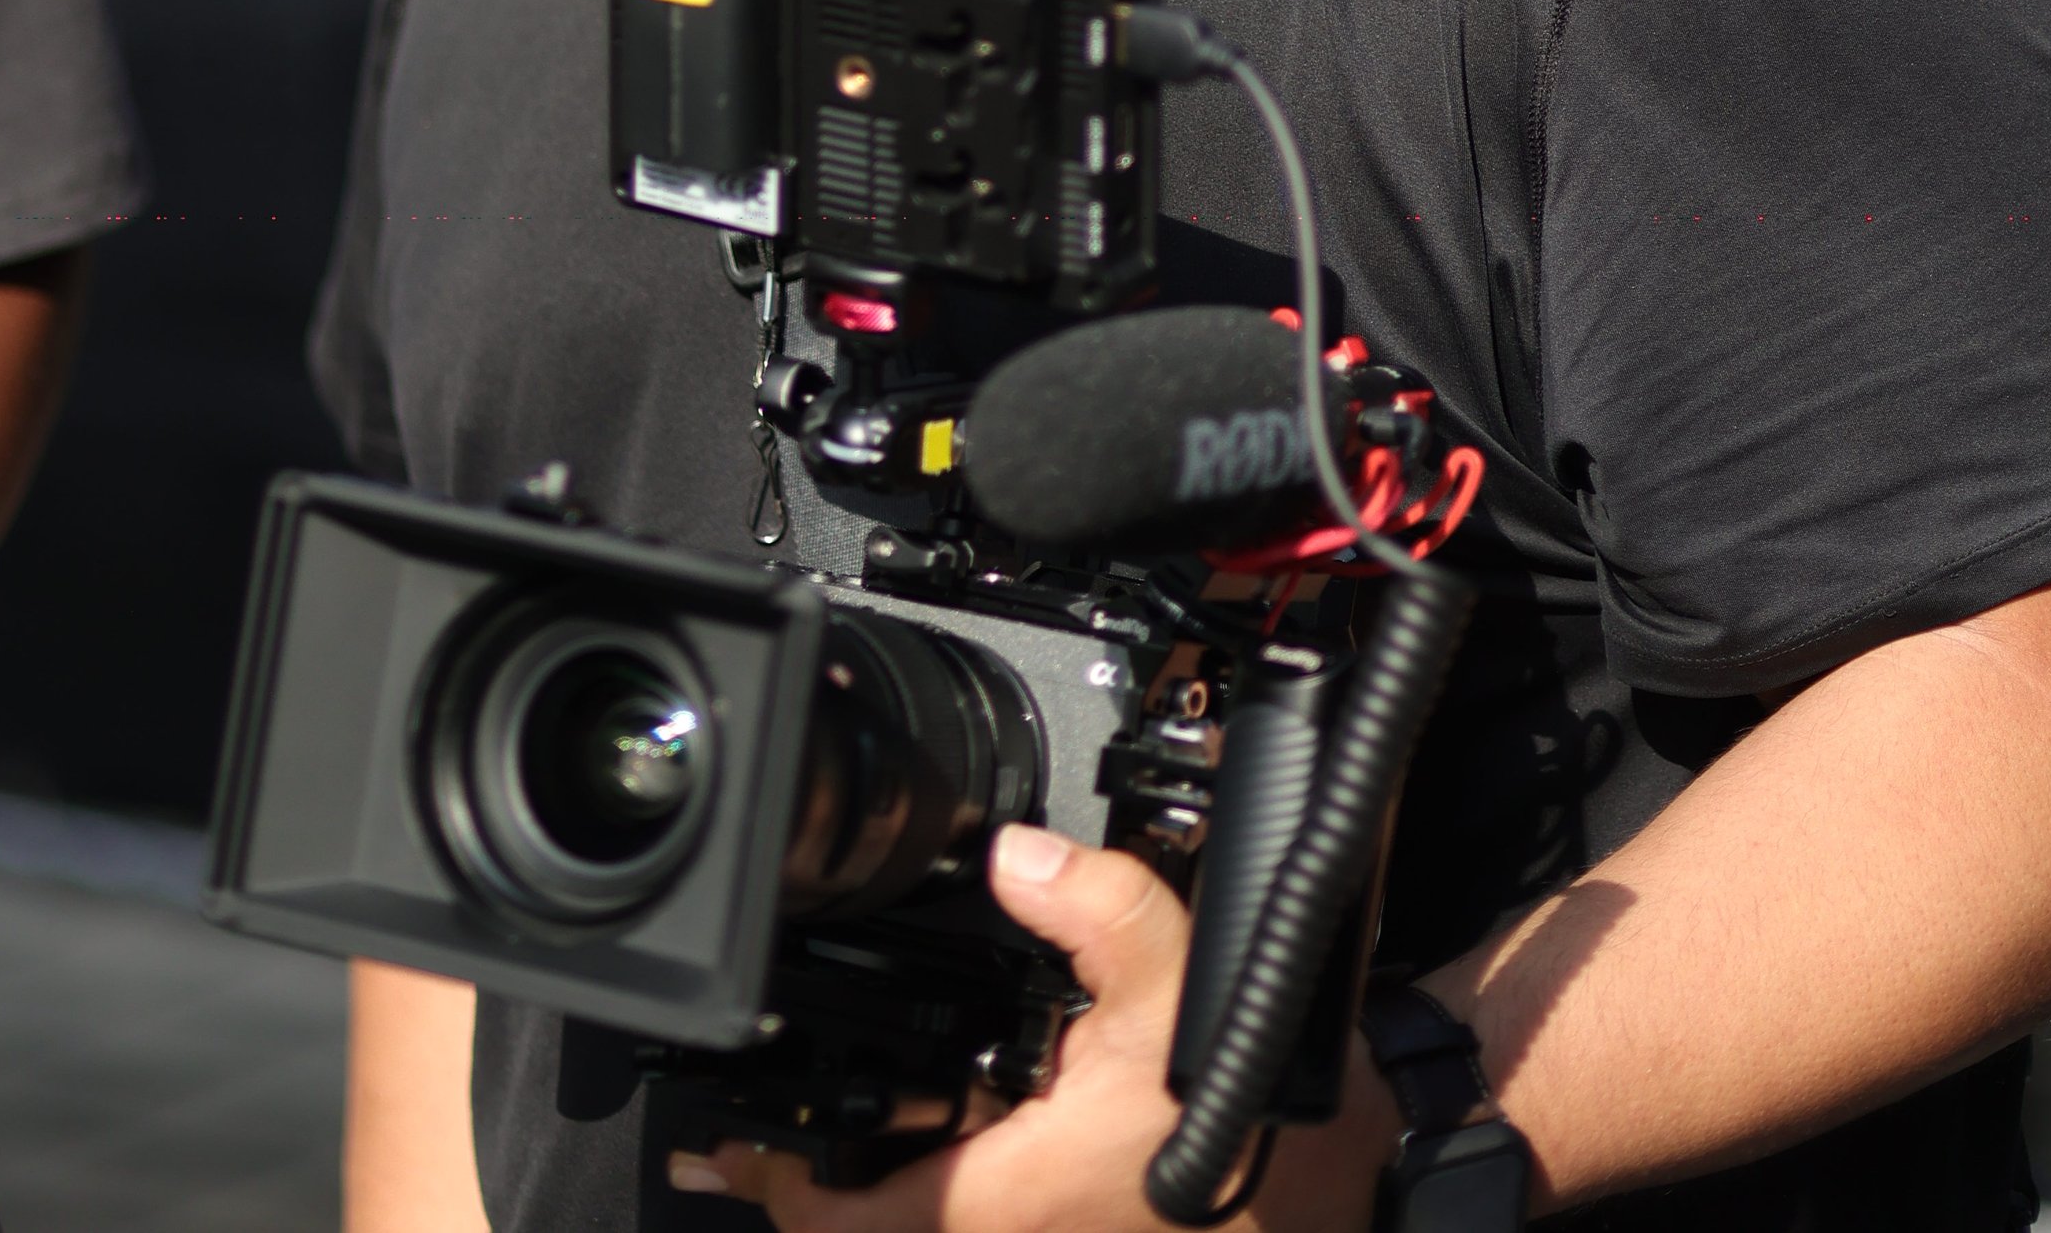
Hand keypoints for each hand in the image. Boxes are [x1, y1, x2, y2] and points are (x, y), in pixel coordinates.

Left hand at [670, 826, 1398, 1232]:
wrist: (1323, 1180)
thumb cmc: (1245, 1108)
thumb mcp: (1180, 983)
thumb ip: (1100, 908)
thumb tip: (1017, 855)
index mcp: (1010, 1197)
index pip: (855, 1216)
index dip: (782, 1188)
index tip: (727, 1157)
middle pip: (876, 1229)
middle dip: (814, 1187)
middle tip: (746, 1142)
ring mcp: (1033, 1231)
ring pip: (923, 1222)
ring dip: (872, 1187)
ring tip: (814, 1132)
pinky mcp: (1056, 1220)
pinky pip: (966, 1214)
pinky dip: (931, 1176)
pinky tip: (918, 1128)